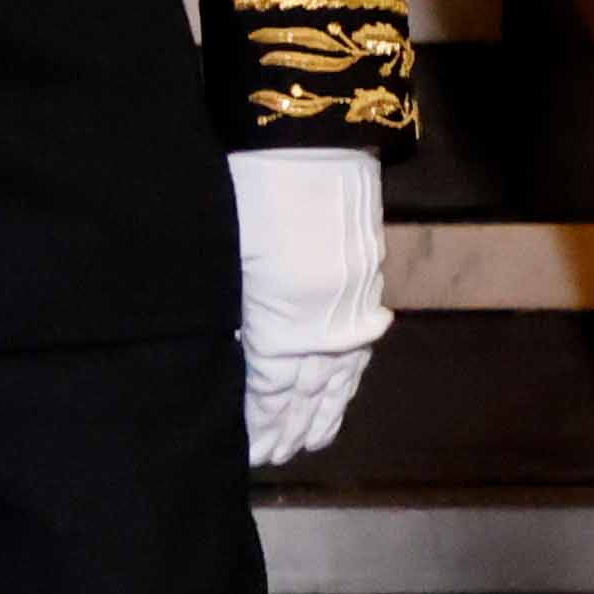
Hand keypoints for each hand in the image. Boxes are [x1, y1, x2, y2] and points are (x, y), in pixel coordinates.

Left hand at [233, 144, 392, 466]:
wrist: (313, 135)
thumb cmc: (251, 188)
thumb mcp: (225, 258)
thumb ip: (232, 316)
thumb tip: (231, 354)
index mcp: (283, 323)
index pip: (268, 391)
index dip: (258, 424)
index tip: (246, 452)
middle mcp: (324, 322)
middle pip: (306, 391)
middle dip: (287, 428)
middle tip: (271, 458)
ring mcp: (352, 302)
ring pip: (340, 373)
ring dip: (323, 410)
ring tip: (306, 441)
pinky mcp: (368, 279)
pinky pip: (363, 343)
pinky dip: (352, 375)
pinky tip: (343, 390)